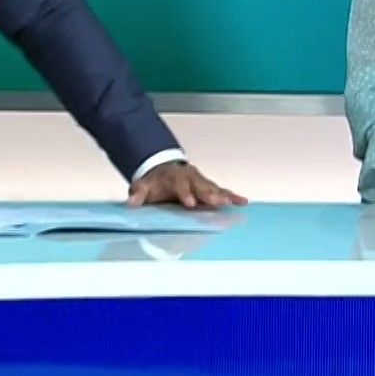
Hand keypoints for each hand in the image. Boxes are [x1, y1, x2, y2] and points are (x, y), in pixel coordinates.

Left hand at [126, 162, 246, 208]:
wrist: (164, 171)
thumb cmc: (155, 182)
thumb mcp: (143, 186)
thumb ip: (138, 193)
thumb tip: (131, 203)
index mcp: (175, 177)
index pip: (181, 185)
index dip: (186, 193)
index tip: (190, 203)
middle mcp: (191, 177)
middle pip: (202, 185)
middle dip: (209, 194)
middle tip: (217, 201)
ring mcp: (202, 182)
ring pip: (214, 188)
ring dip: (223, 195)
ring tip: (233, 202)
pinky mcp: (209, 188)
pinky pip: (222, 192)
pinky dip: (232, 196)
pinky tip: (243, 201)